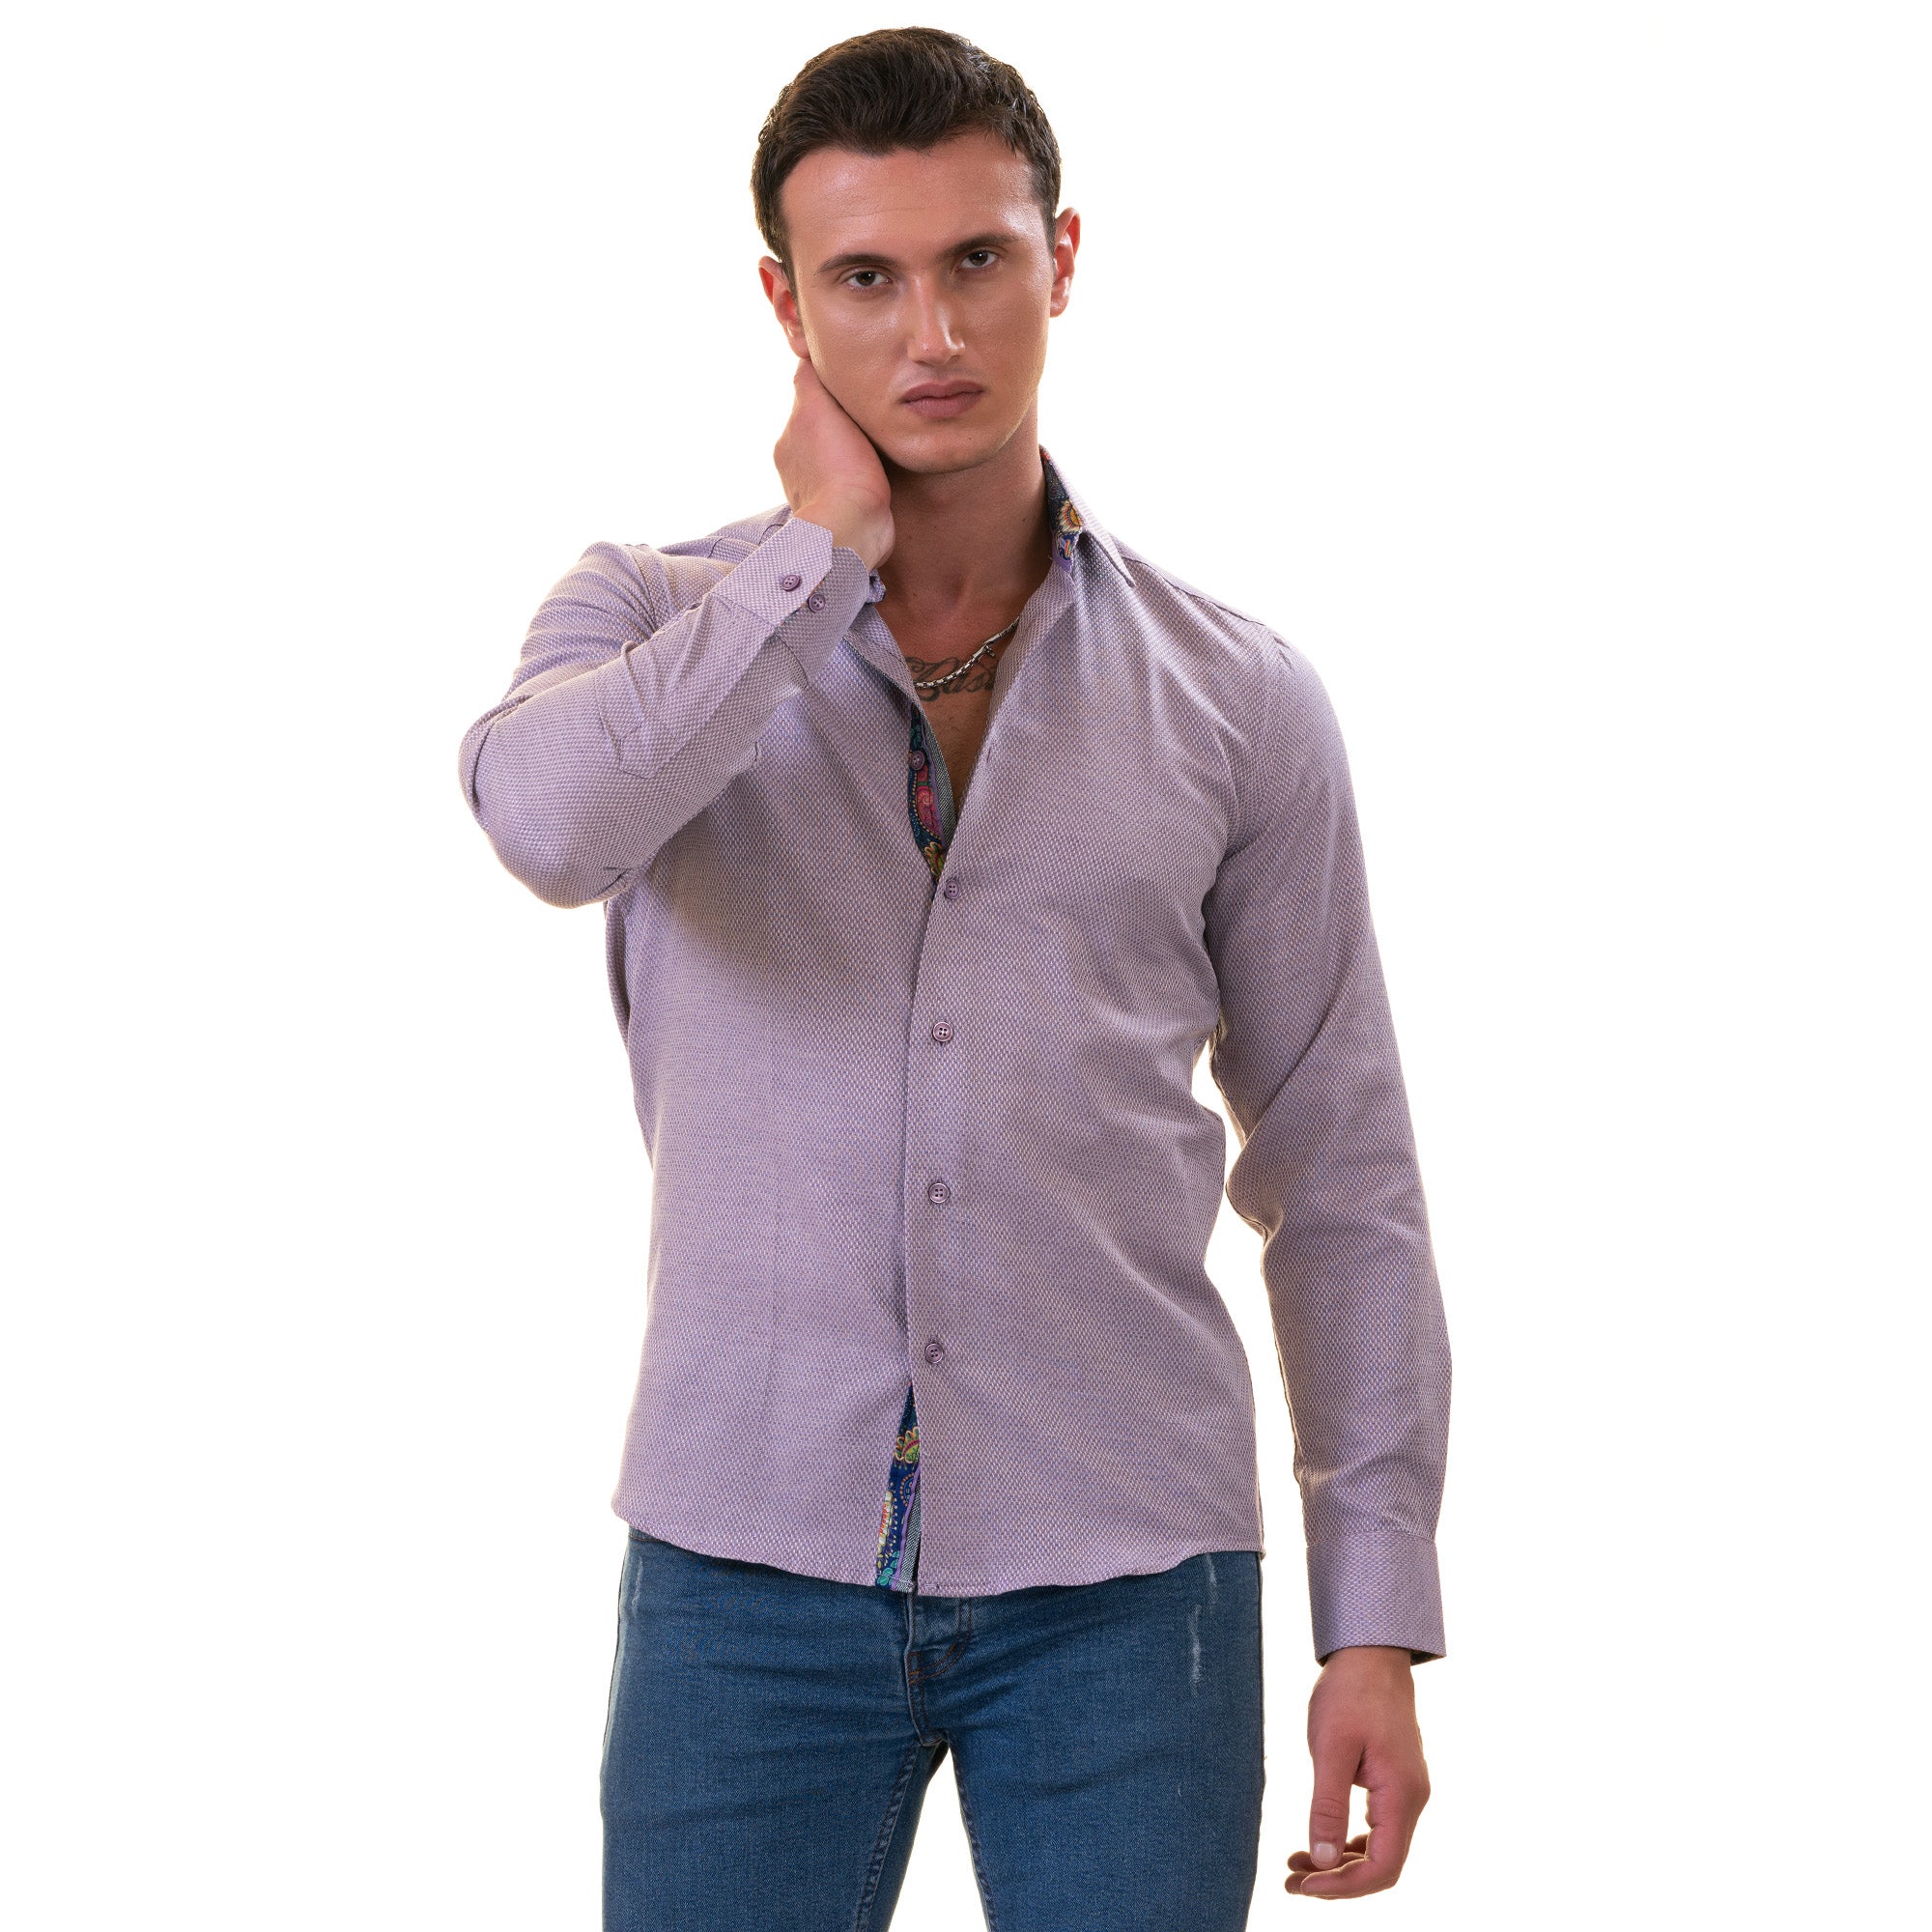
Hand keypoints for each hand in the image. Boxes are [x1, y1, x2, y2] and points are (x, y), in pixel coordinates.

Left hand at [773, 357, 893, 570]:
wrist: (851, 530)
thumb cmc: (840, 470)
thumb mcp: (817, 409)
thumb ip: (810, 379)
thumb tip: (805, 353)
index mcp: (790, 436)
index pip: (809, 396)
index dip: (832, 385)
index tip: (856, 379)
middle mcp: (795, 462)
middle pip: (823, 424)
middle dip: (843, 417)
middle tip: (873, 409)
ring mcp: (816, 490)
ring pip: (837, 453)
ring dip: (852, 446)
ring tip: (877, 442)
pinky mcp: (839, 512)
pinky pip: (849, 481)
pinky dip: (860, 473)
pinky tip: (878, 471)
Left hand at [1287, 1645, 1429, 1900]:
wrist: (1371, 1654)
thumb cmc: (1350, 1693)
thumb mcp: (1330, 1748)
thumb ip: (1328, 1807)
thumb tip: (1323, 1861)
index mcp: (1402, 1795)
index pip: (1383, 1868)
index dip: (1344, 1886)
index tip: (1304, 1885)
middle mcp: (1412, 1799)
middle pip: (1383, 1865)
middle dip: (1338, 1881)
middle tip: (1291, 1881)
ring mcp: (1407, 1791)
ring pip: (1380, 1849)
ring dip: (1341, 1863)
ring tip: (1297, 1865)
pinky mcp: (1395, 1781)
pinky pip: (1378, 1827)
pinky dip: (1350, 1841)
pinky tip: (1320, 1840)